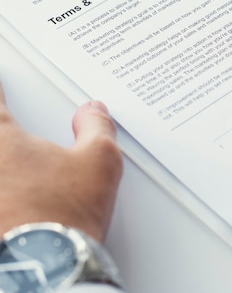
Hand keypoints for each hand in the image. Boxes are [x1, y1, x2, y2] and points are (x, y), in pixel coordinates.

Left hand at [0, 85, 122, 242]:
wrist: (43, 272)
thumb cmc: (63, 217)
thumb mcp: (99, 162)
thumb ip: (96, 127)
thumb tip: (93, 112)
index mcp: (1, 139)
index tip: (1, 82)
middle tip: (6, 131)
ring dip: (3, 163)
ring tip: (14, 166)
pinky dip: (1, 192)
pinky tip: (8, 197)